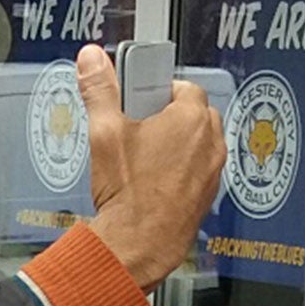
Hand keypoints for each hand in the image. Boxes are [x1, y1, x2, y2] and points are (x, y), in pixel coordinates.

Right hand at [75, 43, 223, 290]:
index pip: (184, 86)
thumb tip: (92, 60)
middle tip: (140, 129)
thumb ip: (100, 90)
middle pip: (195, 113)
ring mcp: (212, 171)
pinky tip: (153, 182)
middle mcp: (210, 142)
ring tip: (144, 158)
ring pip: (199, 143)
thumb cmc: (129, 195)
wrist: (138, 245)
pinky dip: (182, 170)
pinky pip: (198, 170)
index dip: (159, 90)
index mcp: (191, 118)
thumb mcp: (105, 134)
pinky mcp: (208, 195)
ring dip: (178, 144)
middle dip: (170, 117)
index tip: (141, 100)